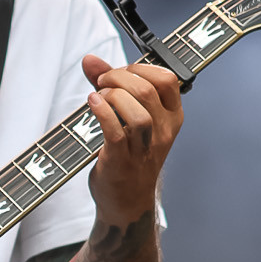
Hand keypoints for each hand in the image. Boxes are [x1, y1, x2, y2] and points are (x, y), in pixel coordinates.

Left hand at [81, 56, 183, 231]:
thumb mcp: (128, 118)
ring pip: (137, 113)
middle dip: (119, 77)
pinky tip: (92, 103)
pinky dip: (102, 113)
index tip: (121, 72)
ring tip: (99, 96)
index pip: (168, 80)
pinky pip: (116, 132)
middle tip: (103, 82)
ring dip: (113, 96)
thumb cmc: (128, 154)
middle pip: (148, 91)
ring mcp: (144, 149)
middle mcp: (163, 132)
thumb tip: (89, 59)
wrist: (126, 202)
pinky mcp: (121, 162)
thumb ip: (110, 86)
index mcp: (172, 117)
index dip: (140, 68)